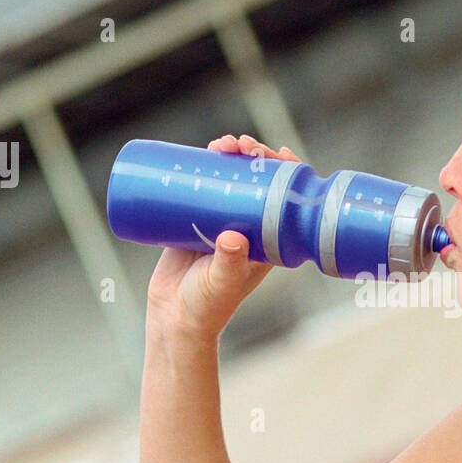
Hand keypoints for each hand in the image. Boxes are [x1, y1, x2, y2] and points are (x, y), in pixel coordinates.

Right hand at [146, 134, 301, 340]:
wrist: (174, 317)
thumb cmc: (206, 306)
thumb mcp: (221, 282)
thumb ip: (229, 263)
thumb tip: (233, 237)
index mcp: (269, 240)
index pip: (286, 199)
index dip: (287, 172)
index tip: (277, 153)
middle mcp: (249, 228)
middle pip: (258, 182)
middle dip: (254, 157)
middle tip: (241, 146)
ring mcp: (222, 223)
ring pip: (231, 180)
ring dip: (230, 156)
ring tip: (220, 145)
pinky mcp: (195, 222)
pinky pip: (204, 188)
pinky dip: (205, 167)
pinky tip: (205, 150)